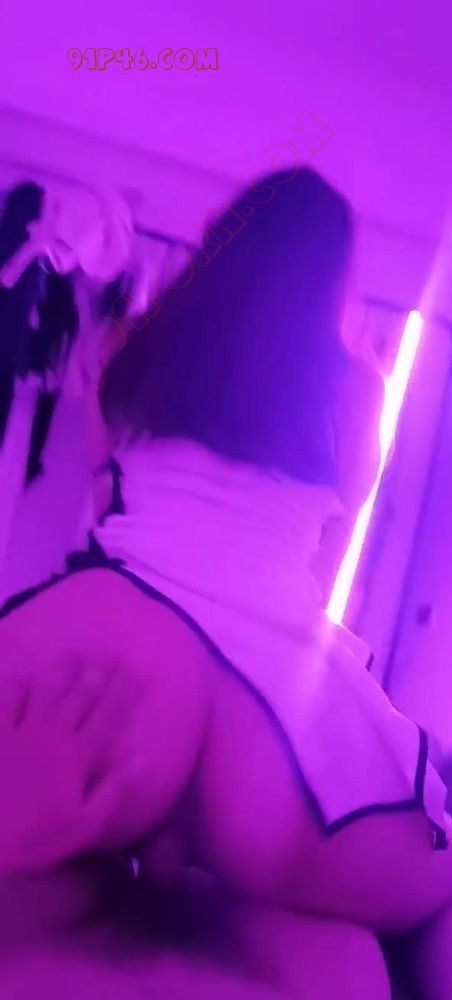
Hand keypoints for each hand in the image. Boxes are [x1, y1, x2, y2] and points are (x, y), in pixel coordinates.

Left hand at [0, 661, 139, 872]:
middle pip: (81, 695)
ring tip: (73, 653)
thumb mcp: (86, 824)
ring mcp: (20, 730)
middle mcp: (53, 733)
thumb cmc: (37, 836)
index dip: (125, 691)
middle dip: (99, 672)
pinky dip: (15, 686)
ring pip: (46, 690)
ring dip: (62, 670)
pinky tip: (21, 674)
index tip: (139, 669)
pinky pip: (5, 701)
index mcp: (78, 754)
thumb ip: (115, 788)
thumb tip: (143, 757)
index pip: (109, 715)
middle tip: (111, 652)